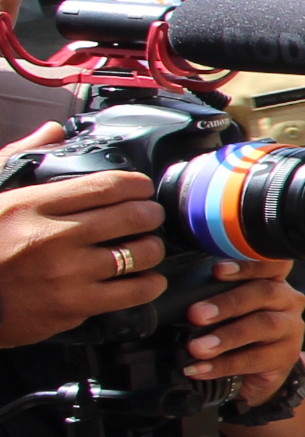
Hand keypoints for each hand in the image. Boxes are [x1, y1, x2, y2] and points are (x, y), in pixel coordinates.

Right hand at [0, 140, 165, 349]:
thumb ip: (20, 156)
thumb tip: (51, 130)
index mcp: (33, 205)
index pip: (107, 186)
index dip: (136, 185)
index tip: (142, 188)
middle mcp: (53, 238)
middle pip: (132, 216)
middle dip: (151, 214)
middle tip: (150, 216)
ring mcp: (66, 274)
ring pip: (140, 254)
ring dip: (152, 248)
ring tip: (147, 246)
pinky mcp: (73, 306)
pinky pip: (133, 293)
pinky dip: (148, 284)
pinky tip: (146, 279)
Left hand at [181, 257, 304, 393]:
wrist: (259, 371)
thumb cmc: (240, 329)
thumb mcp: (232, 308)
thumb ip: (215, 297)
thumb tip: (177, 299)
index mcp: (273, 281)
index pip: (270, 263)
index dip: (247, 264)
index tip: (217, 270)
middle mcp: (288, 300)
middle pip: (264, 293)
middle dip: (227, 303)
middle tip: (196, 315)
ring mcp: (291, 328)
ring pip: (263, 325)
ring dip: (227, 336)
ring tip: (197, 348)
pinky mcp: (287, 357)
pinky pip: (254, 359)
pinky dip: (222, 364)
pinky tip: (200, 368)